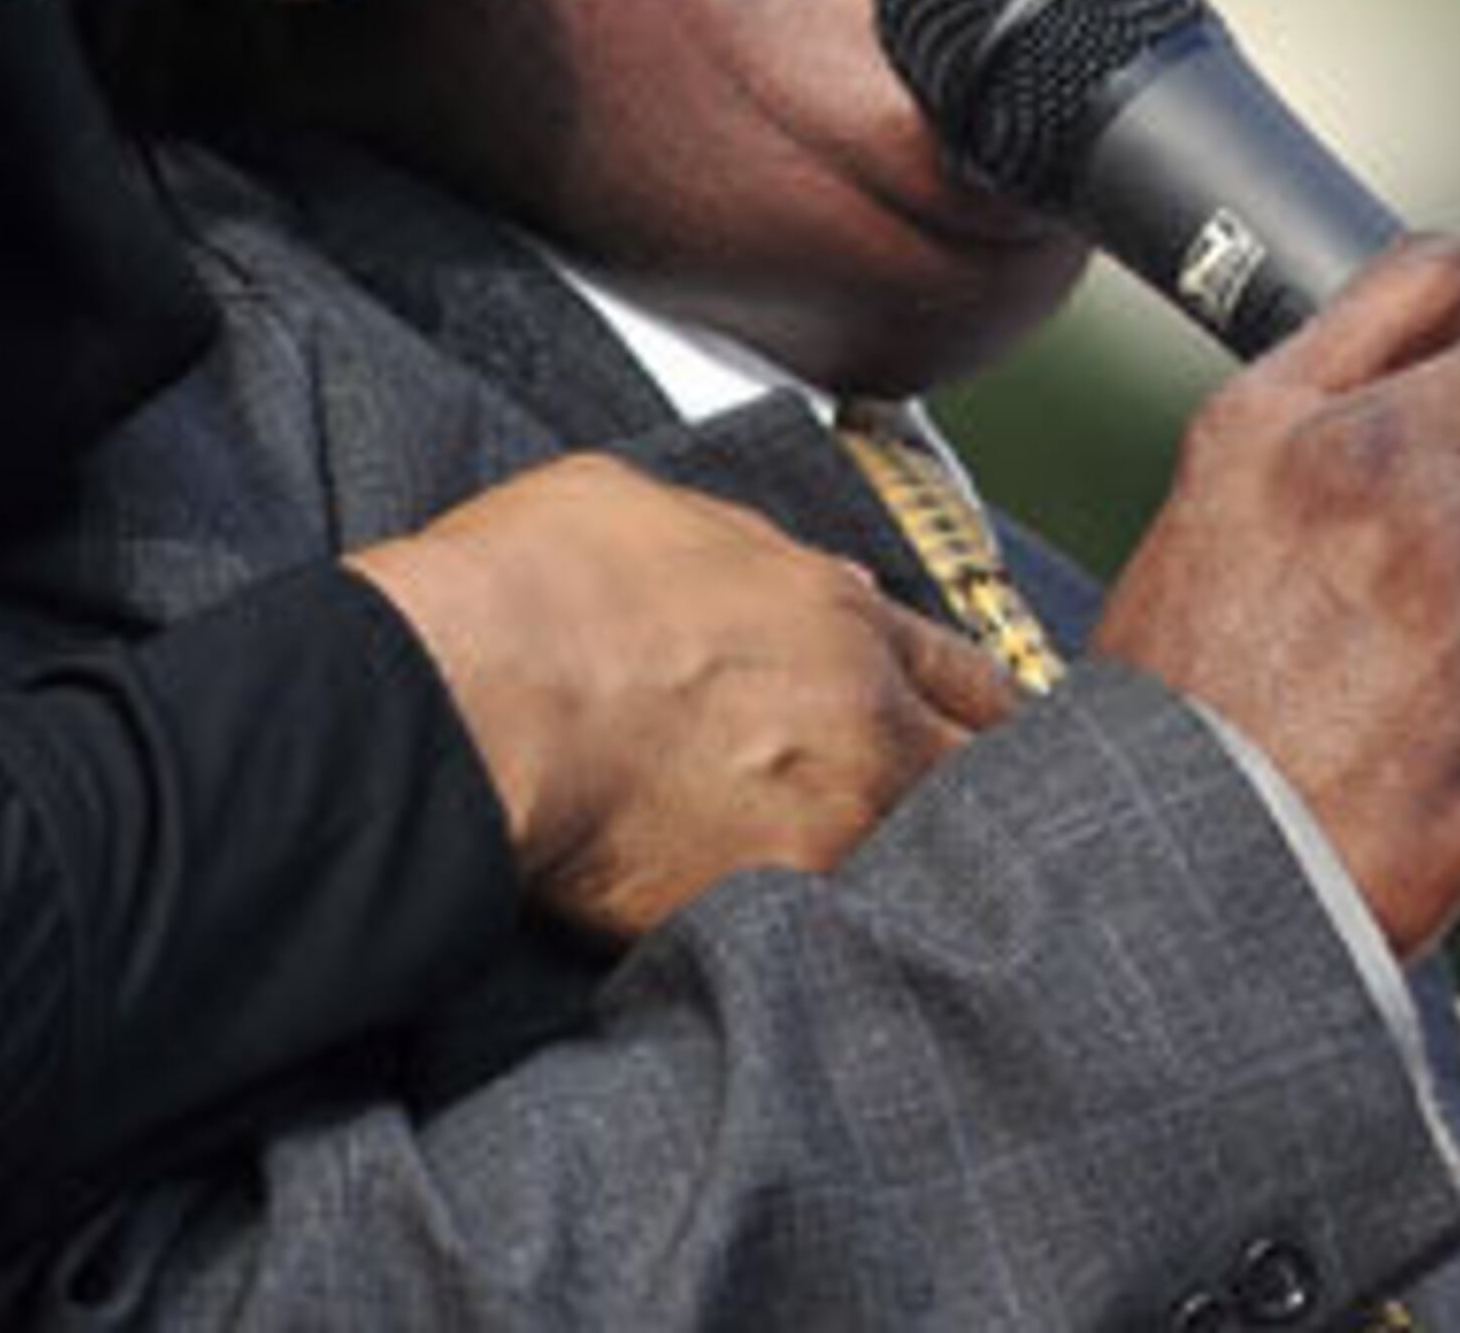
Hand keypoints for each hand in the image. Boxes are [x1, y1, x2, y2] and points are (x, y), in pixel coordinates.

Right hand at [348, 452, 1015, 941]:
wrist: (472, 696)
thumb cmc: (531, 592)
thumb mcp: (647, 514)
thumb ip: (745, 550)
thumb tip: (799, 572)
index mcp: (833, 617)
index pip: (961, 672)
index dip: (975, 708)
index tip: (976, 733)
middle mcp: (860, 722)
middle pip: (986, 776)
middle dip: (978, 796)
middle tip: (962, 824)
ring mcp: (831, 823)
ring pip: (931, 865)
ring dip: (917, 874)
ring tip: (895, 898)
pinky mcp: (779, 907)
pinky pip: (848, 932)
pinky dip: (846, 938)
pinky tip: (829, 945)